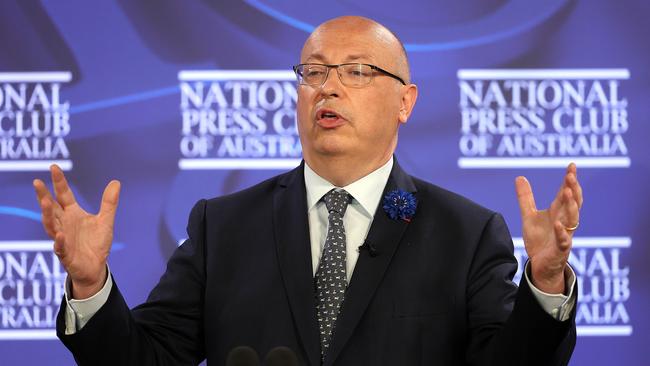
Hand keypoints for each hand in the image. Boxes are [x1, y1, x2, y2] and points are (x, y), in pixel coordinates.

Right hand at [33, 165, 120, 298]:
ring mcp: (63, 238)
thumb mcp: (106, 220)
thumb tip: (116, 182)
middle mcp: (64, 224)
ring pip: (51, 225)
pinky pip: (60, 247)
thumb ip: (109, 202)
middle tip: (37, 182)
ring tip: (45, 201)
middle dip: (43, 196)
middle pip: (51, 208)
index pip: (63, 195)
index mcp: (72, 213)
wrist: (96, 267)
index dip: (59, 182)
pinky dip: (59, 241)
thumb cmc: (96, 243)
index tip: (54, 167)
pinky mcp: (65, 254)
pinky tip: (61, 234)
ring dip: (47, 214)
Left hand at [515, 163, 582, 293]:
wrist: (539, 266)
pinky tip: (559, 224)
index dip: (570, 180)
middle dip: (573, 189)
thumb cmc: (539, 240)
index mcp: (558, 212)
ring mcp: (564, 235)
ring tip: (568, 192)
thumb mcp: (529, 216)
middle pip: (573, 203)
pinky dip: (562, 232)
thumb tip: (519, 177)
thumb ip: (525, 198)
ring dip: (571, 206)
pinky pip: (564, 240)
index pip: (566, 193)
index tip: (572, 165)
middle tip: (571, 176)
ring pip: (573, 219)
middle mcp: (564, 221)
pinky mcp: (560, 249)